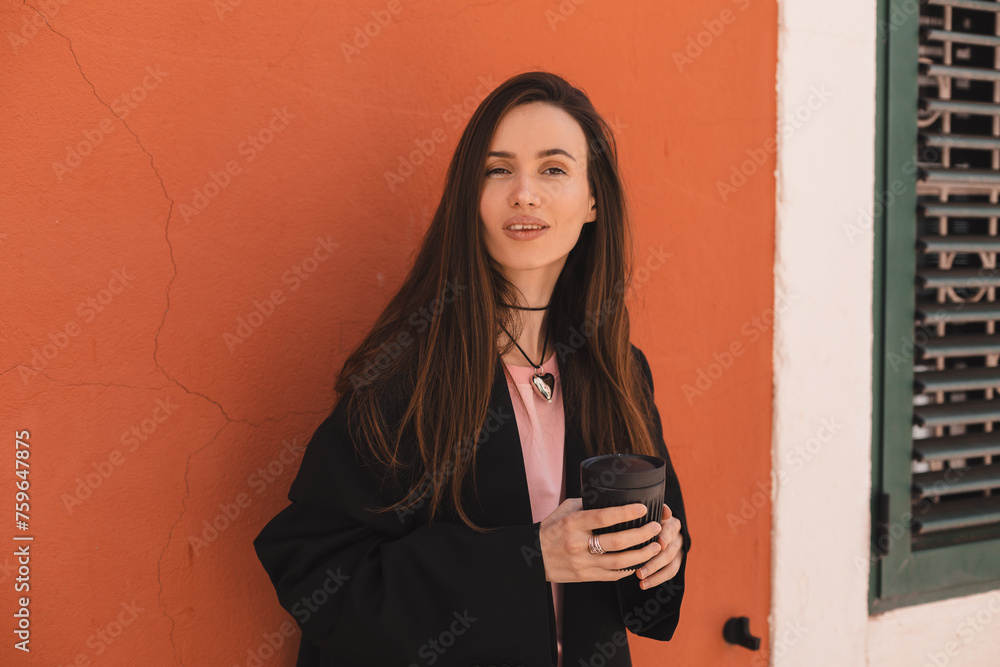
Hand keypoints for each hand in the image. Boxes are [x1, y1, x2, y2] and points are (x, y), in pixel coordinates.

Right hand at [539, 498, 662, 583]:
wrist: (534, 558)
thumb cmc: (550, 529)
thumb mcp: (564, 510)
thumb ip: (586, 504)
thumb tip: (609, 497)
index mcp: (572, 523)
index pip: (603, 517)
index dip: (626, 513)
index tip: (642, 508)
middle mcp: (577, 544)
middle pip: (616, 541)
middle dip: (641, 534)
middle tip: (655, 527)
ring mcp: (582, 563)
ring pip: (619, 562)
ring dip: (641, 555)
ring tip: (655, 547)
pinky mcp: (585, 577)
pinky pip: (612, 575)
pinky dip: (629, 569)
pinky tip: (639, 562)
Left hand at [633, 503, 682, 589]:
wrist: (661, 527)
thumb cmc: (651, 519)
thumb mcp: (653, 513)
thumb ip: (657, 511)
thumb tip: (665, 510)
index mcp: (672, 523)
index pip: (670, 531)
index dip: (665, 537)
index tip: (658, 543)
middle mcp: (677, 538)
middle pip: (669, 551)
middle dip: (654, 561)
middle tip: (639, 570)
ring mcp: (678, 551)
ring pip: (669, 564)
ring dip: (654, 573)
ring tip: (640, 578)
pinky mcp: (677, 562)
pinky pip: (669, 573)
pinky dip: (656, 580)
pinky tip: (643, 585)